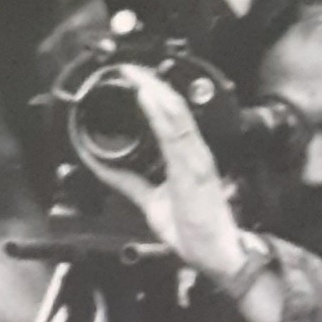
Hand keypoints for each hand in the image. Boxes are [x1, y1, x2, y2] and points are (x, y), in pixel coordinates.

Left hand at [75, 64, 247, 284]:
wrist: (217, 254)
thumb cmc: (195, 231)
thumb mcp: (152, 202)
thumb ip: (130, 183)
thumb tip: (103, 167)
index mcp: (186, 156)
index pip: (169, 116)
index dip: (151, 93)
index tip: (131, 78)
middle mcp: (193, 152)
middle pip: (171, 106)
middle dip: (148, 83)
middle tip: (126, 67)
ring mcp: (195, 157)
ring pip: (174, 112)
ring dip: (152, 89)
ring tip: (133, 73)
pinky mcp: (194, 168)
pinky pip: (176, 132)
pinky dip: (160, 111)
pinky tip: (146, 95)